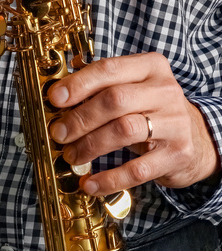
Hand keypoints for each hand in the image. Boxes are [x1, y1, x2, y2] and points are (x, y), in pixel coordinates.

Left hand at [49, 52, 220, 195]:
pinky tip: (90, 184)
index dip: (78, 84)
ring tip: (72, 156)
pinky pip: (137, 169)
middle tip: (59, 134)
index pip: (109, 69)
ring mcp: (175, 122)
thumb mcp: (134, 91)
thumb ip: (103, 89)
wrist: (196, 138)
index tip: (55, 99)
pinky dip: (109, 179)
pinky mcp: (178, 154)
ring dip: (90, 145)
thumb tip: (59, 100)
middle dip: (80, 118)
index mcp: (151, 67)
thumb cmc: (151, 111)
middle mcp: (166, 91)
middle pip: (114, 100)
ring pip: (124, 130)